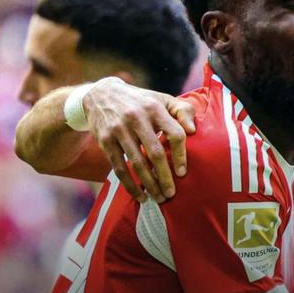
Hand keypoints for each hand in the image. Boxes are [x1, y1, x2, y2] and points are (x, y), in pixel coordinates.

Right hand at [83, 77, 195, 202]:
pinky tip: (140, 196)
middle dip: (165, 177)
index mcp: (155, 108)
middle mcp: (137, 118)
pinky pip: (119, 167)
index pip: (175, 133)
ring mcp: (119, 130)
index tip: (182, 173)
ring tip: (159, 197)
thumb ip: (182, 110)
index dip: (180, 155)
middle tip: (171, 194)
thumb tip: (192, 130)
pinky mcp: (105, 141)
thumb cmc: (140, 101)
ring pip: (137, 163)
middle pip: (155, 153)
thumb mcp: (162, 99)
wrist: (100, 94)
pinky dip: (130, 185)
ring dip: (149, 184)